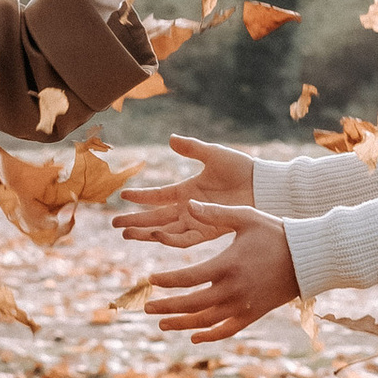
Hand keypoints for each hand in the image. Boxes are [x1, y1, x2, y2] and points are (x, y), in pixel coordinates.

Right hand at [118, 135, 255, 242]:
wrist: (263, 187)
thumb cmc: (240, 168)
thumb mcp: (213, 154)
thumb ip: (191, 148)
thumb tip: (170, 138)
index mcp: (187, 189)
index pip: (158, 195)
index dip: (140, 196)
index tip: (121, 195)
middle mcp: (188, 207)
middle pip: (156, 217)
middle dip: (135, 221)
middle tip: (114, 225)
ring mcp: (197, 221)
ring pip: (166, 231)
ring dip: (146, 233)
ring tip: (127, 234)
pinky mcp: (209, 231)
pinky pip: (186, 239)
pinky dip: (170, 239)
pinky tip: (156, 236)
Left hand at [143, 212, 298, 345]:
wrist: (309, 258)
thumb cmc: (276, 233)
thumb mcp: (245, 217)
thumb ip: (214, 213)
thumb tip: (186, 205)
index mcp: (226, 265)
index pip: (187, 278)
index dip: (166, 281)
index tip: (151, 279)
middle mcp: (232, 290)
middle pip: (191, 304)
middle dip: (166, 307)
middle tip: (147, 307)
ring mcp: (243, 306)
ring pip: (205, 321)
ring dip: (181, 324)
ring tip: (162, 323)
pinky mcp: (253, 314)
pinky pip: (227, 330)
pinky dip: (209, 335)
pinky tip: (194, 335)